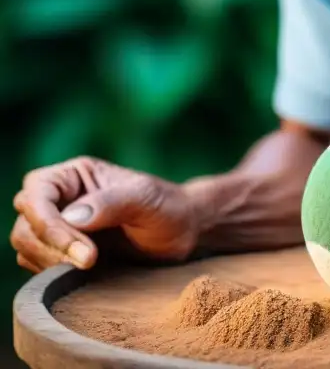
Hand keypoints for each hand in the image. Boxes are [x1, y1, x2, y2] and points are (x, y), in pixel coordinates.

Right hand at [11, 157, 198, 272]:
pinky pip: (37, 265)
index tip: (81, 248)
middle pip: (26, 223)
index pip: (36, 193)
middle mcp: (60, 198)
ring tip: (92, 267)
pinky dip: (52, 273)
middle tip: (90, 262)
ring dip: (50, 262)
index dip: (48, 222)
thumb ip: (113, 202)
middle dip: (51, 246)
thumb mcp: (147, 199)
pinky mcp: (61, 252)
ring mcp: (57, 226)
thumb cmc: (168, 207)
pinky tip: (83, 275)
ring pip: (26, 246)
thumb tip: (72, 217)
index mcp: (74, 175)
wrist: (182, 233)